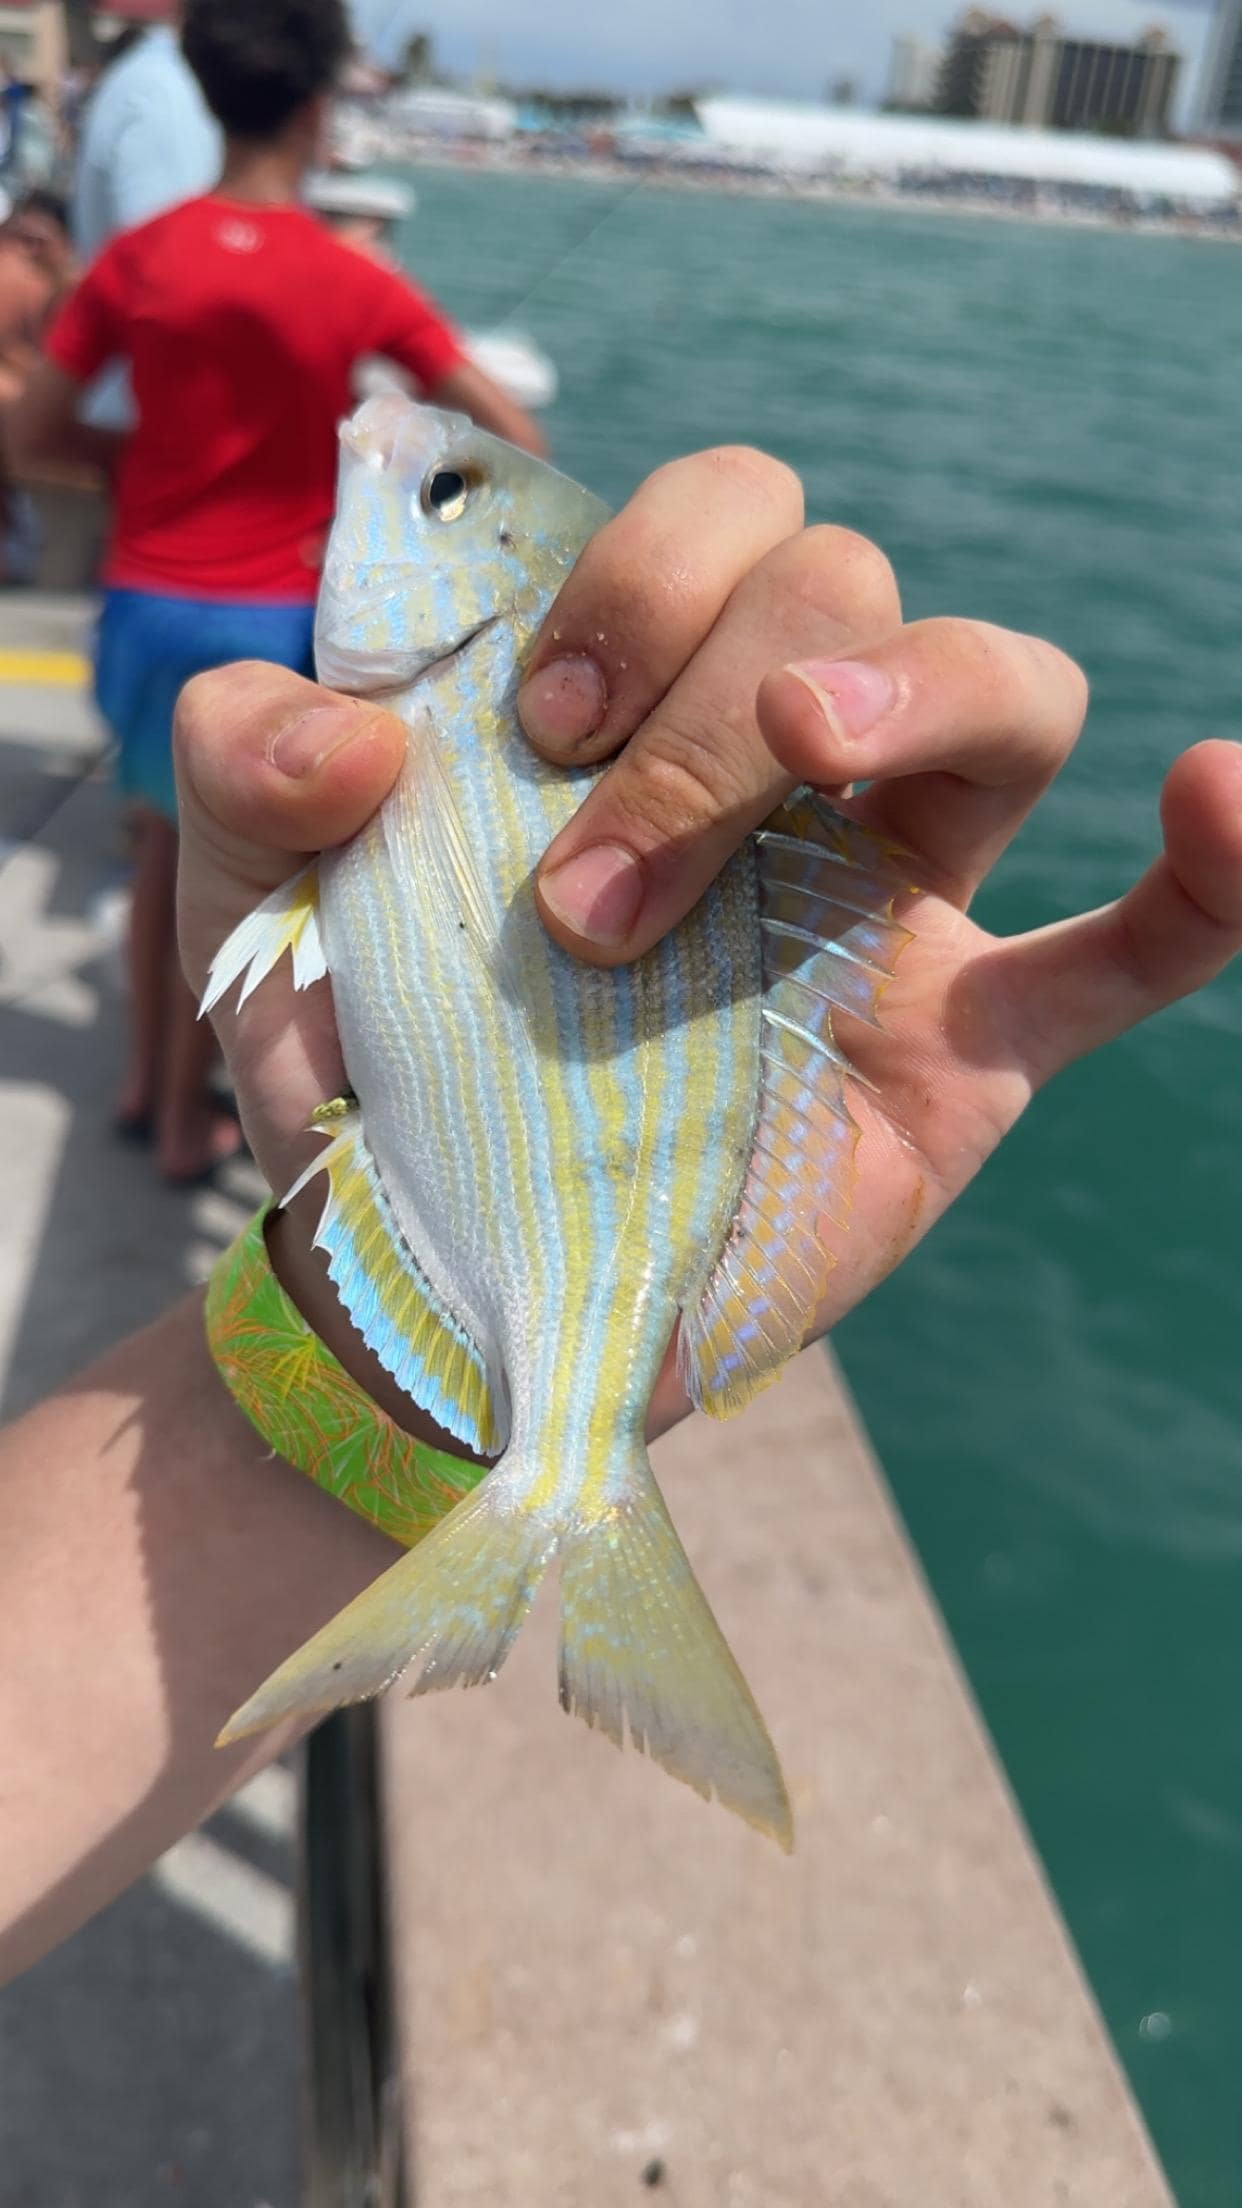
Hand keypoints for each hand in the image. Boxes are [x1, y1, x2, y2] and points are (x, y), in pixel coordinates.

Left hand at [175, 450, 1241, 1437]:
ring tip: (805, 760)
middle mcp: (794, 774)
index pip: (733, 517)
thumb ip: (246, 757)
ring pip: (1010, 695)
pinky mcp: (967, 1054)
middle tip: (587, 890)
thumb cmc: (363, 1062)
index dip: (653, 567)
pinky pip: (1135, 953)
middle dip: (713, 701)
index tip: (544, 721)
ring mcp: (899, 905)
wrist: (424, 1277)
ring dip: (911, 692)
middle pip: (851, 590)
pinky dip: (1214, 882)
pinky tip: (1224, 799)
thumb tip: (359, 728)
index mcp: (654, 698)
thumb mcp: (254, 892)